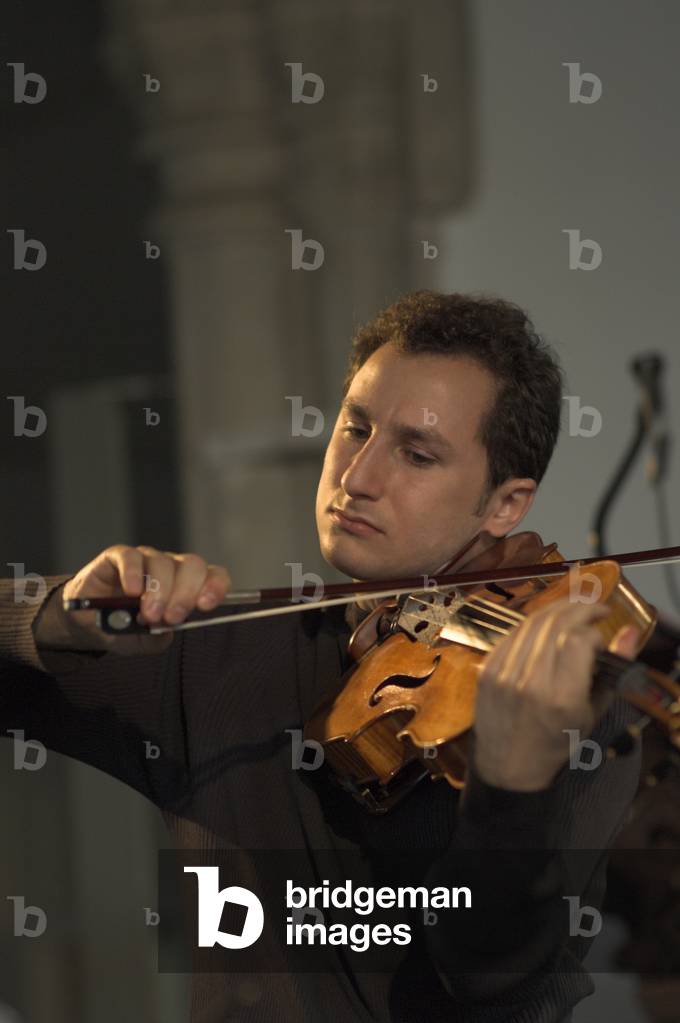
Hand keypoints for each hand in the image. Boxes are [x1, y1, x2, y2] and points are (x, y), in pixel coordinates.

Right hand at [36, 544, 230, 654]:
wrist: (86, 623)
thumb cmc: (123, 628)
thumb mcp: (143, 642)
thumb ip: (158, 638)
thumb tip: (168, 629)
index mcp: (186, 586)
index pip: (213, 576)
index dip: (214, 587)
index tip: (206, 605)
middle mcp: (170, 568)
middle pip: (191, 566)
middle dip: (185, 593)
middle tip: (171, 618)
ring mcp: (145, 560)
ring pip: (162, 562)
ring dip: (159, 590)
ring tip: (148, 614)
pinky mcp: (117, 557)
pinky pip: (130, 557)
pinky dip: (133, 573)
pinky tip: (132, 591)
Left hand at [472, 597, 639, 790]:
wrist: (509, 764)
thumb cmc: (558, 741)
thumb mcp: (592, 712)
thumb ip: (613, 670)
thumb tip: (629, 631)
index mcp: (561, 698)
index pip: (579, 640)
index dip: (594, 632)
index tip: (600, 640)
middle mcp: (530, 682)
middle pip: (555, 624)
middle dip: (579, 608)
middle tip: (595, 608)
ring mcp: (504, 674)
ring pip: (532, 623)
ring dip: (557, 610)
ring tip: (574, 609)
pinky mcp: (487, 669)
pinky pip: (513, 634)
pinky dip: (532, 625)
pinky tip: (545, 627)